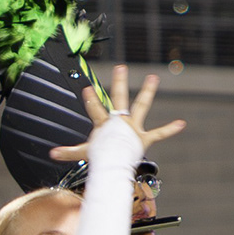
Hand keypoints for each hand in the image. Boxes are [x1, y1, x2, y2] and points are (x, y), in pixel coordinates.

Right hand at [47, 66, 183, 163]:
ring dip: (147, 92)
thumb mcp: (82, 153)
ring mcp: (133, 128)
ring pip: (141, 106)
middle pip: (119, 98)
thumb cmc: (98, 159)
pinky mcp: (144, 138)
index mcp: (104, 124)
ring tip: (153, 78)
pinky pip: (159, 133)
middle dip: (119, 82)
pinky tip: (181, 123)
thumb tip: (51, 154)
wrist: (113, 168)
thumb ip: (68, 152)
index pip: (95, 109)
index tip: (87, 88)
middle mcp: (119, 122)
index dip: (91, 99)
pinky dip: (170, 129)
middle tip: (121, 67)